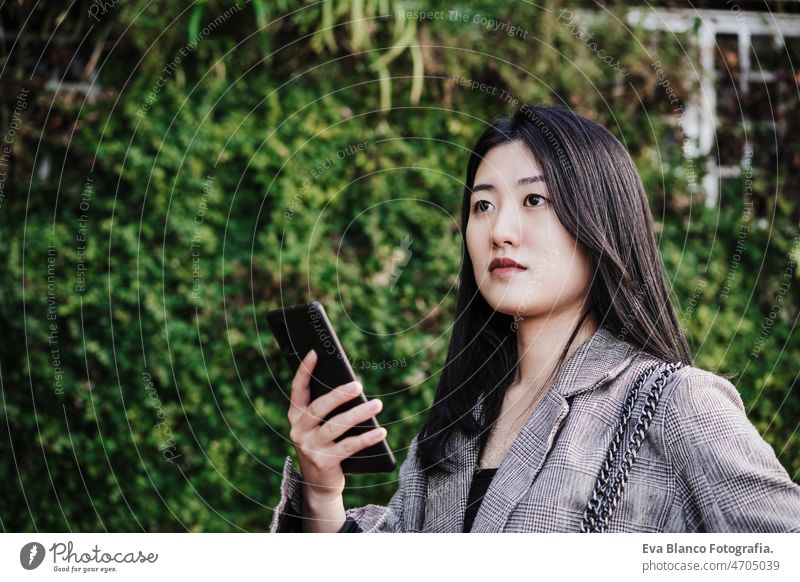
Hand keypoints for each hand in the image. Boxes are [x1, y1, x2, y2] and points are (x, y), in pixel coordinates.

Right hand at [287, 349, 385, 502]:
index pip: (297, 390)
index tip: (315, 352)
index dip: (304, 371)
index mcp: (296, 416)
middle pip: (319, 408)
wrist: (319, 485)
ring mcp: (310, 447)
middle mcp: (299, 430)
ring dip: (359, 414)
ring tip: (378, 405)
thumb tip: (354, 389)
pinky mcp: (324, 462)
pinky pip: (349, 447)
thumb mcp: (320, 426)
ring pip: (336, 426)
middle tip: (359, 385)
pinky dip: (367, 438)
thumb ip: (328, 409)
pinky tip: (381, 431)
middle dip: (339, 395)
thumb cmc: (324, 445)